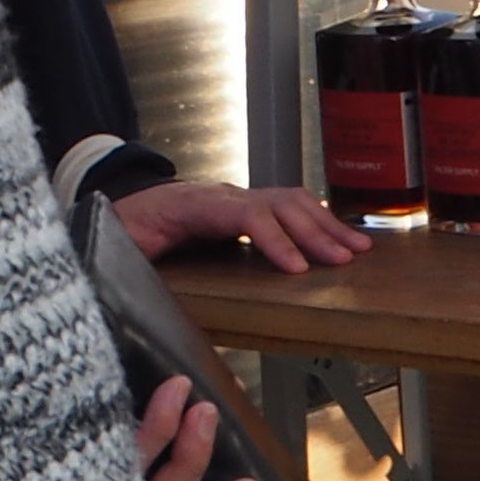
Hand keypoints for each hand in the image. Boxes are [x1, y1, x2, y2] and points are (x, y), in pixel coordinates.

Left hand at [117, 176, 368, 273]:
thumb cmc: (126, 227)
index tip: (298, 269)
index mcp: (194, 205)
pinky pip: (287, 205)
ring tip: (356, 248)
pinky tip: (336, 234)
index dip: (276, 240)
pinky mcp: (246, 204)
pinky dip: (317, 219)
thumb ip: (142, 258)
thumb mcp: (125, 245)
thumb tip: (150, 286)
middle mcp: (224, 194)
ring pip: (290, 201)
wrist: (123, 205)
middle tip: (345, 258)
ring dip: (326, 224)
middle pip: (280, 205)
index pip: (246, 215)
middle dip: (316, 232)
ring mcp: (239, 195)